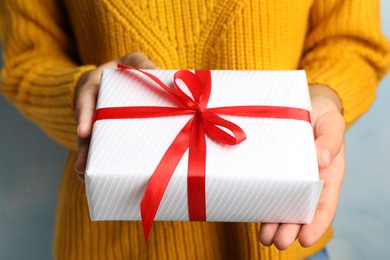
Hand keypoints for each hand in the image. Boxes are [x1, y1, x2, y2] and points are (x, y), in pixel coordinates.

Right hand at [74, 52, 158, 180]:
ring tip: (85, 177)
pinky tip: (97, 178)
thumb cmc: (127, 70)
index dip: (84, 116)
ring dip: (89, 160)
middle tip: (82, 166)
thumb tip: (159, 74)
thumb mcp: (133, 61)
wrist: (118, 78)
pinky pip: (102, 148)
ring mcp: (99, 124)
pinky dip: (99, 162)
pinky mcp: (107, 135)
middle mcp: (94, 109)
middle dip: (84, 148)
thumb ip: (142, 65)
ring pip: (91, 143)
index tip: (83, 132)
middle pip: (86, 129)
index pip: (87, 100)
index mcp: (96, 89)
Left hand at [258, 84, 345, 249]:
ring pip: (281, 204)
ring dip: (273, 223)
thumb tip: (322, 160)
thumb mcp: (331, 122)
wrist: (303, 101)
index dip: (317, 224)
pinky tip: (250, 212)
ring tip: (264, 238)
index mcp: (327, 173)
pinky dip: (259, 202)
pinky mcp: (269, 167)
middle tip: (278, 241)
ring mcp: (286, 174)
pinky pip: (265, 186)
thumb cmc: (321, 113)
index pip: (324, 204)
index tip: (307, 239)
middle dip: (290, 229)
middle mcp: (306, 179)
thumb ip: (330, 139)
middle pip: (300, 210)